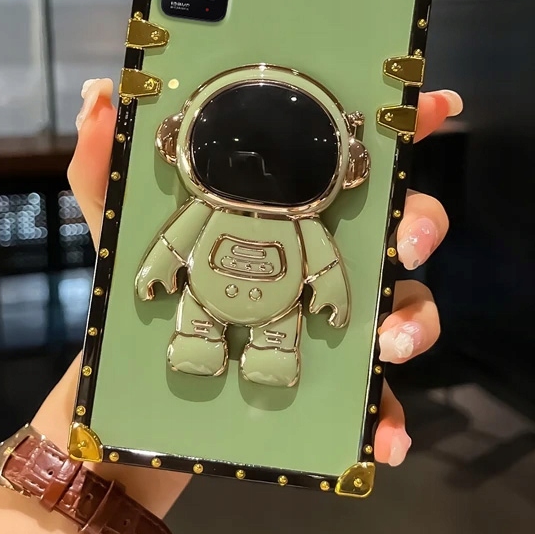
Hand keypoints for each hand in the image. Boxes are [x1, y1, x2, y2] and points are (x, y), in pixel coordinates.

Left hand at [68, 78, 463, 469]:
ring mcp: (330, 320)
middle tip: (404, 242)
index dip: (402, 127)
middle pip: (399, 227)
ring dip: (414, 322)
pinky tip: (384, 438)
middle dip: (420, 224)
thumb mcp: (115, 229)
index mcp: (284, 210)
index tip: (434, 106)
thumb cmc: (136, 296)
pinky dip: (386, 416)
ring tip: (388, 344)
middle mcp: (321, 256)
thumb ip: (102, 168)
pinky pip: (374, 398)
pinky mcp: (327, 380)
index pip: (350, 161)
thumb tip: (100, 95)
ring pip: (404, 307)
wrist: (133, 391)